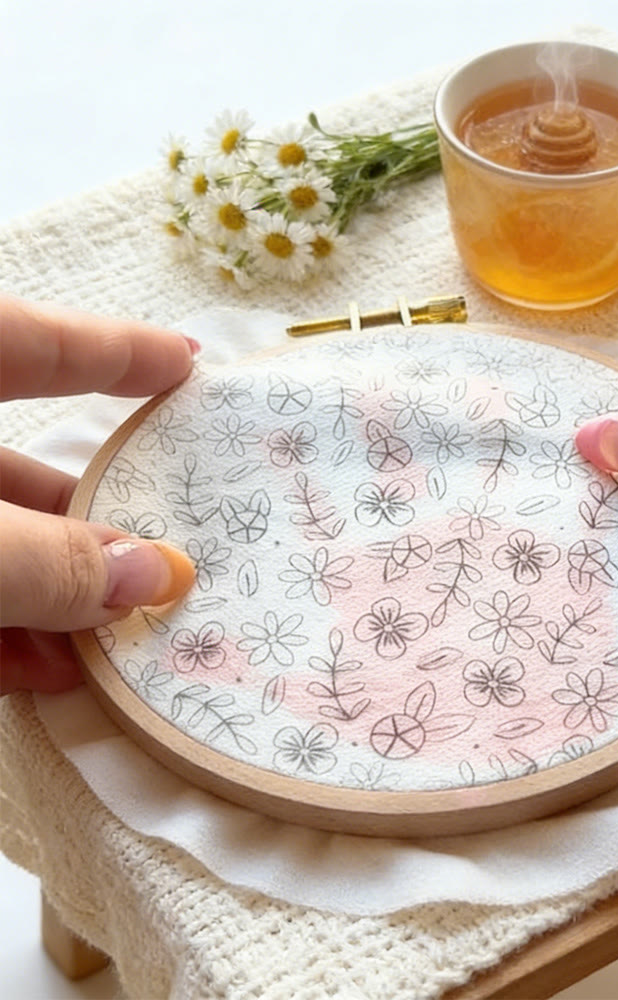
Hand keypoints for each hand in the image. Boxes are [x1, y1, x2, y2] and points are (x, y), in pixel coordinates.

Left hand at [1, 295, 198, 693]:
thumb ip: (48, 561)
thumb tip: (158, 576)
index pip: (35, 343)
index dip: (118, 352)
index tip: (188, 363)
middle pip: (17, 470)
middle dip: (93, 526)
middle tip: (160, 555)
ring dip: (49, 597)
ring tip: (106, 647)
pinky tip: (35, 673)